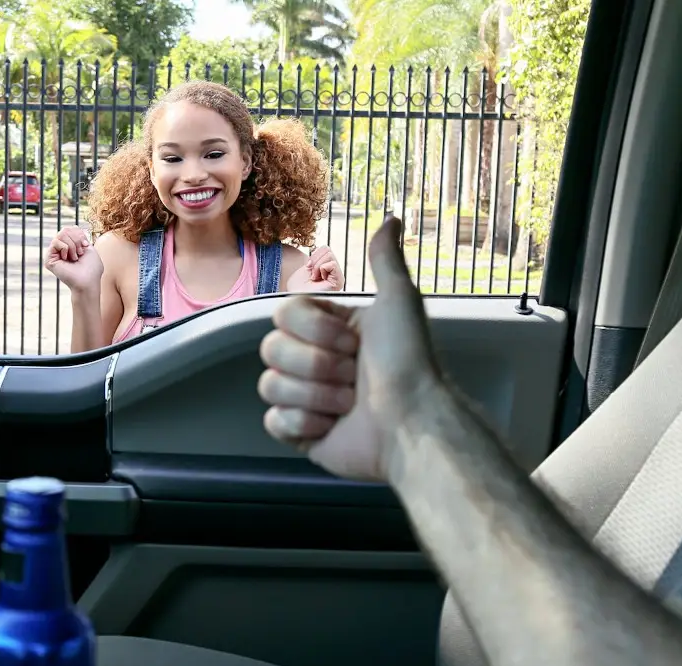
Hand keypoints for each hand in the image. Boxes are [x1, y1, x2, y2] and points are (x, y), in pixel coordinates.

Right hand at [46, 226, 103, 293]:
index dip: (79, 234)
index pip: (70, 228)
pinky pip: (56, 242)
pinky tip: (67, 259)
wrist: (88, 281)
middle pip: (65, 230)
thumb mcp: (89, 247)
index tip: (85, 245)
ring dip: (73, 245)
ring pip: (61, 234)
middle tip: (80, 253)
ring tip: (75, 257)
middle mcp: (60, 250)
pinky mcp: (49, 259)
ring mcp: (54, 254)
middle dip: (76, 239)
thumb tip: (74, 226)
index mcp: (70, 247)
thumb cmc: (92, 268)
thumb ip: (80, 236)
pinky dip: (66, 249)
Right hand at [258, 216, 440, 481]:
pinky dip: (303, 423)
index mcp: (330, 330)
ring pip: (270, 386)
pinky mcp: (301, 433)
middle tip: (354, 376)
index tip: (351, 342)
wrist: (411, 423)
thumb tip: (393, 217)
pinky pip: (273, 422)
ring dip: (314, 396)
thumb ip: (386, 260)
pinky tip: (331, 427)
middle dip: (316, 365)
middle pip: (271, 349)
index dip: (313, 330)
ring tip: (350, 405)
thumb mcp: (399, 301)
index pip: (283, 314)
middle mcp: (314, 360)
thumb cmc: (408, 362)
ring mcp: (305, 398)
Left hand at [286, 246, 343, 291]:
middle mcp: (335, 273)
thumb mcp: (307, 267)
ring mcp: (338, 277)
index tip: (308, 269)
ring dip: (317, 266)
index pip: (325, 249)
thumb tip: (325, 248)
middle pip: (328, 250)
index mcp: (328, 269)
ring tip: (314, 278)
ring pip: (329, 255)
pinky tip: (318, 280)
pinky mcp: (339, 282)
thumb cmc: (298, 287)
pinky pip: (332, 264)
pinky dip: (321, 269)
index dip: (313, 256)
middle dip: (315, 260)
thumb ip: (317, 257)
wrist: (294, 298)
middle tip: (311, 275)